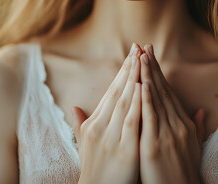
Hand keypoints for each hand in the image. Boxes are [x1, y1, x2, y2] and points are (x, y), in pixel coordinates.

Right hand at [72, 43, 141, 183]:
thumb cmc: (95, 170)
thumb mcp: (86, 145)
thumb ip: (81, 125)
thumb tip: (74, 108)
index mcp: (93, 124)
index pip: (110, 93)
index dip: (121, 74)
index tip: (131, 56)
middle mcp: (99, 127)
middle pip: (116, 92)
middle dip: (128, 68)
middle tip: (137, 48)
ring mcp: (110, 138)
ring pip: (123, 102)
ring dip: (133, 78)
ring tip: (141, 58)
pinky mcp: (123, 150)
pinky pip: (131, 121)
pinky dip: (137, 102)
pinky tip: (143, 86)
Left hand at [139, 44, 204, 183]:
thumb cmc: (184, 171)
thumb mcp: (194, 147)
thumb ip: (197, 127)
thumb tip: (202, 111)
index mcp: (184, 124)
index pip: (169, 93)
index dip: (160, 74)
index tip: (151, 57)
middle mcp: (177, 125)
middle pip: (162, 91)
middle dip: (153, 68)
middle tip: (144, 47)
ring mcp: (167, 134)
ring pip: (156, 100)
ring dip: (148, 77)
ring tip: (141, 57)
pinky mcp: (155, 146)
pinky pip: (150, 119)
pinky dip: (146, 101)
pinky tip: (142, 85)